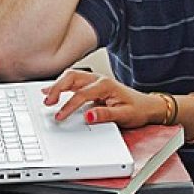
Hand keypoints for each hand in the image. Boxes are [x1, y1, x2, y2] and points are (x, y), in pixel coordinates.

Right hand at [42, 69, 167, 124]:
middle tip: (48, 102)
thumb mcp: (124, 115)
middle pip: (72, 78)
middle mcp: (98, 80)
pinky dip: (61, 84)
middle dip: (57, 88)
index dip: (68, 106)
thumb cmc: (137, 109)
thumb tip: (89, 116)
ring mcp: (94, 80)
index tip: (60, 116)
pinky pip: (73, 80)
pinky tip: (51, 90)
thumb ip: (106, 115)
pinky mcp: (92, 85)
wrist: (147, 106)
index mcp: (106, 85)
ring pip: (71, 76)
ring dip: (57, 85)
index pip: (81, 94)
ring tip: (46, 97)